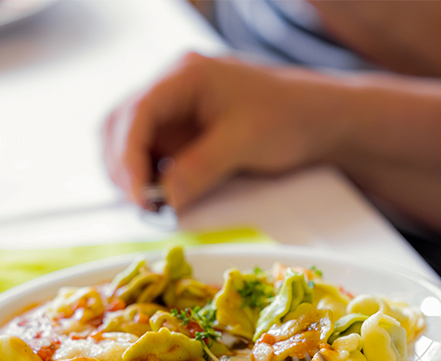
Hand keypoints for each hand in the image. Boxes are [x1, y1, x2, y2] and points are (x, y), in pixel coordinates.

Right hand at [101, 53, 346, 209]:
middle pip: (121, 126)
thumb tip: (165, 199)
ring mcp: (174, 111)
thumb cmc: (290, 116)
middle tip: (141, 205)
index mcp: (185, 76)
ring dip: (131, 174)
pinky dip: (147, 178)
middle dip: (123, 167)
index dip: (128, 156)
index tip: (137, 194)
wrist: (319, 120)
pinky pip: (149, 155)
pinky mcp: (181, 134)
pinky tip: (159, 197)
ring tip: (149, 204)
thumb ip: (200, 169)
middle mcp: (172, 89)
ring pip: (128, 142)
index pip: (137, 112)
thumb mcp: (244, 143)